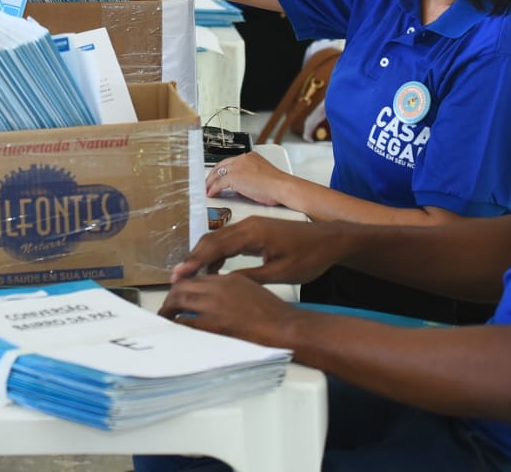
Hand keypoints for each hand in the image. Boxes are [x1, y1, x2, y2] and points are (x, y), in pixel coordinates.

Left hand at [159, 272, 297, 348]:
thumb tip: (216, 294)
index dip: (183, 285)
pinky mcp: (214, 324)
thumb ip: (231, 288)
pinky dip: (176, 323)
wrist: (284, 326)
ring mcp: (215, 305)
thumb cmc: (273, 312)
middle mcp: (218, 288)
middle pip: (183, 286)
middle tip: (167, 307)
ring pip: (180, 300)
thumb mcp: (251, 289)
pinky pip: (186, 321)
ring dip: (169, 308)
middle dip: (171, 296)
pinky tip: (173, 328)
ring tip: (165, 317)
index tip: (178, 294)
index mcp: (228, 279)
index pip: (197, 278)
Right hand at [171, 215, 348, 285]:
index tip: (180, 276)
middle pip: (211, 240)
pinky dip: (218, 253)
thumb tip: (223, 284)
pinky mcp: (256, 230)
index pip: (215, 247)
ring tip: (193, 276)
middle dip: (193, 258)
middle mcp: (248, 225)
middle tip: (178, 278)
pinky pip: (230, 239)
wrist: (331, 240)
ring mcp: (251, 225)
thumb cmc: (310, 257)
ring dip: (204, 256)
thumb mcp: (280, 274)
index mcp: (252, 234)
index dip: (195, 262)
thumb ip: (250, 278)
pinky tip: (215, 269)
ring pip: (219, 239)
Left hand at [206, 150, 297, 206]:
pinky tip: (211, 193)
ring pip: (217, 174)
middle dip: (213, 175)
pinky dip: (213, 189)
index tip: (218, 175)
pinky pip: (218, 184)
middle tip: (208, 182)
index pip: (230, 161)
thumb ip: (250, 175)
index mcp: (250, 156)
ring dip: (210, 182)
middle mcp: (242, 159)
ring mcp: (237, 167)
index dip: (222, 170)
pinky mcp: (234, 177)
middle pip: (221, 166)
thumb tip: (243, 184)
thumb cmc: (278, 185)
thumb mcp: (262, 175)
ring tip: (207, 189)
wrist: (282, 187)